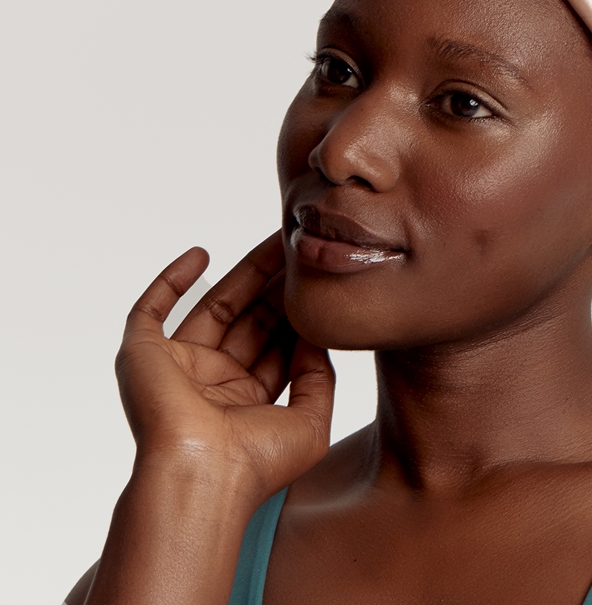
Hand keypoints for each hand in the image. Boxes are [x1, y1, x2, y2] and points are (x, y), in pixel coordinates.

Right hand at [115, 232, 334, 503]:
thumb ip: (318, 375)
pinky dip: (171, 280)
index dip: (297, 311)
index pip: (276, 344)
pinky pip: (152, 310)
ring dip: (244, 273)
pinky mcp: (145, 356)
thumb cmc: (256, 463)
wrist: (202, 477)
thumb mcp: (311, 421)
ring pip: (215, 306)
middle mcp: (212, 382)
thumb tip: (318, 333)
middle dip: (277, 285)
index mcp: (246, 401)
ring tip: (276, 243)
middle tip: (301, 250)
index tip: (317, 280)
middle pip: (250, 319)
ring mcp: (179, 367)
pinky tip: (200, 254)